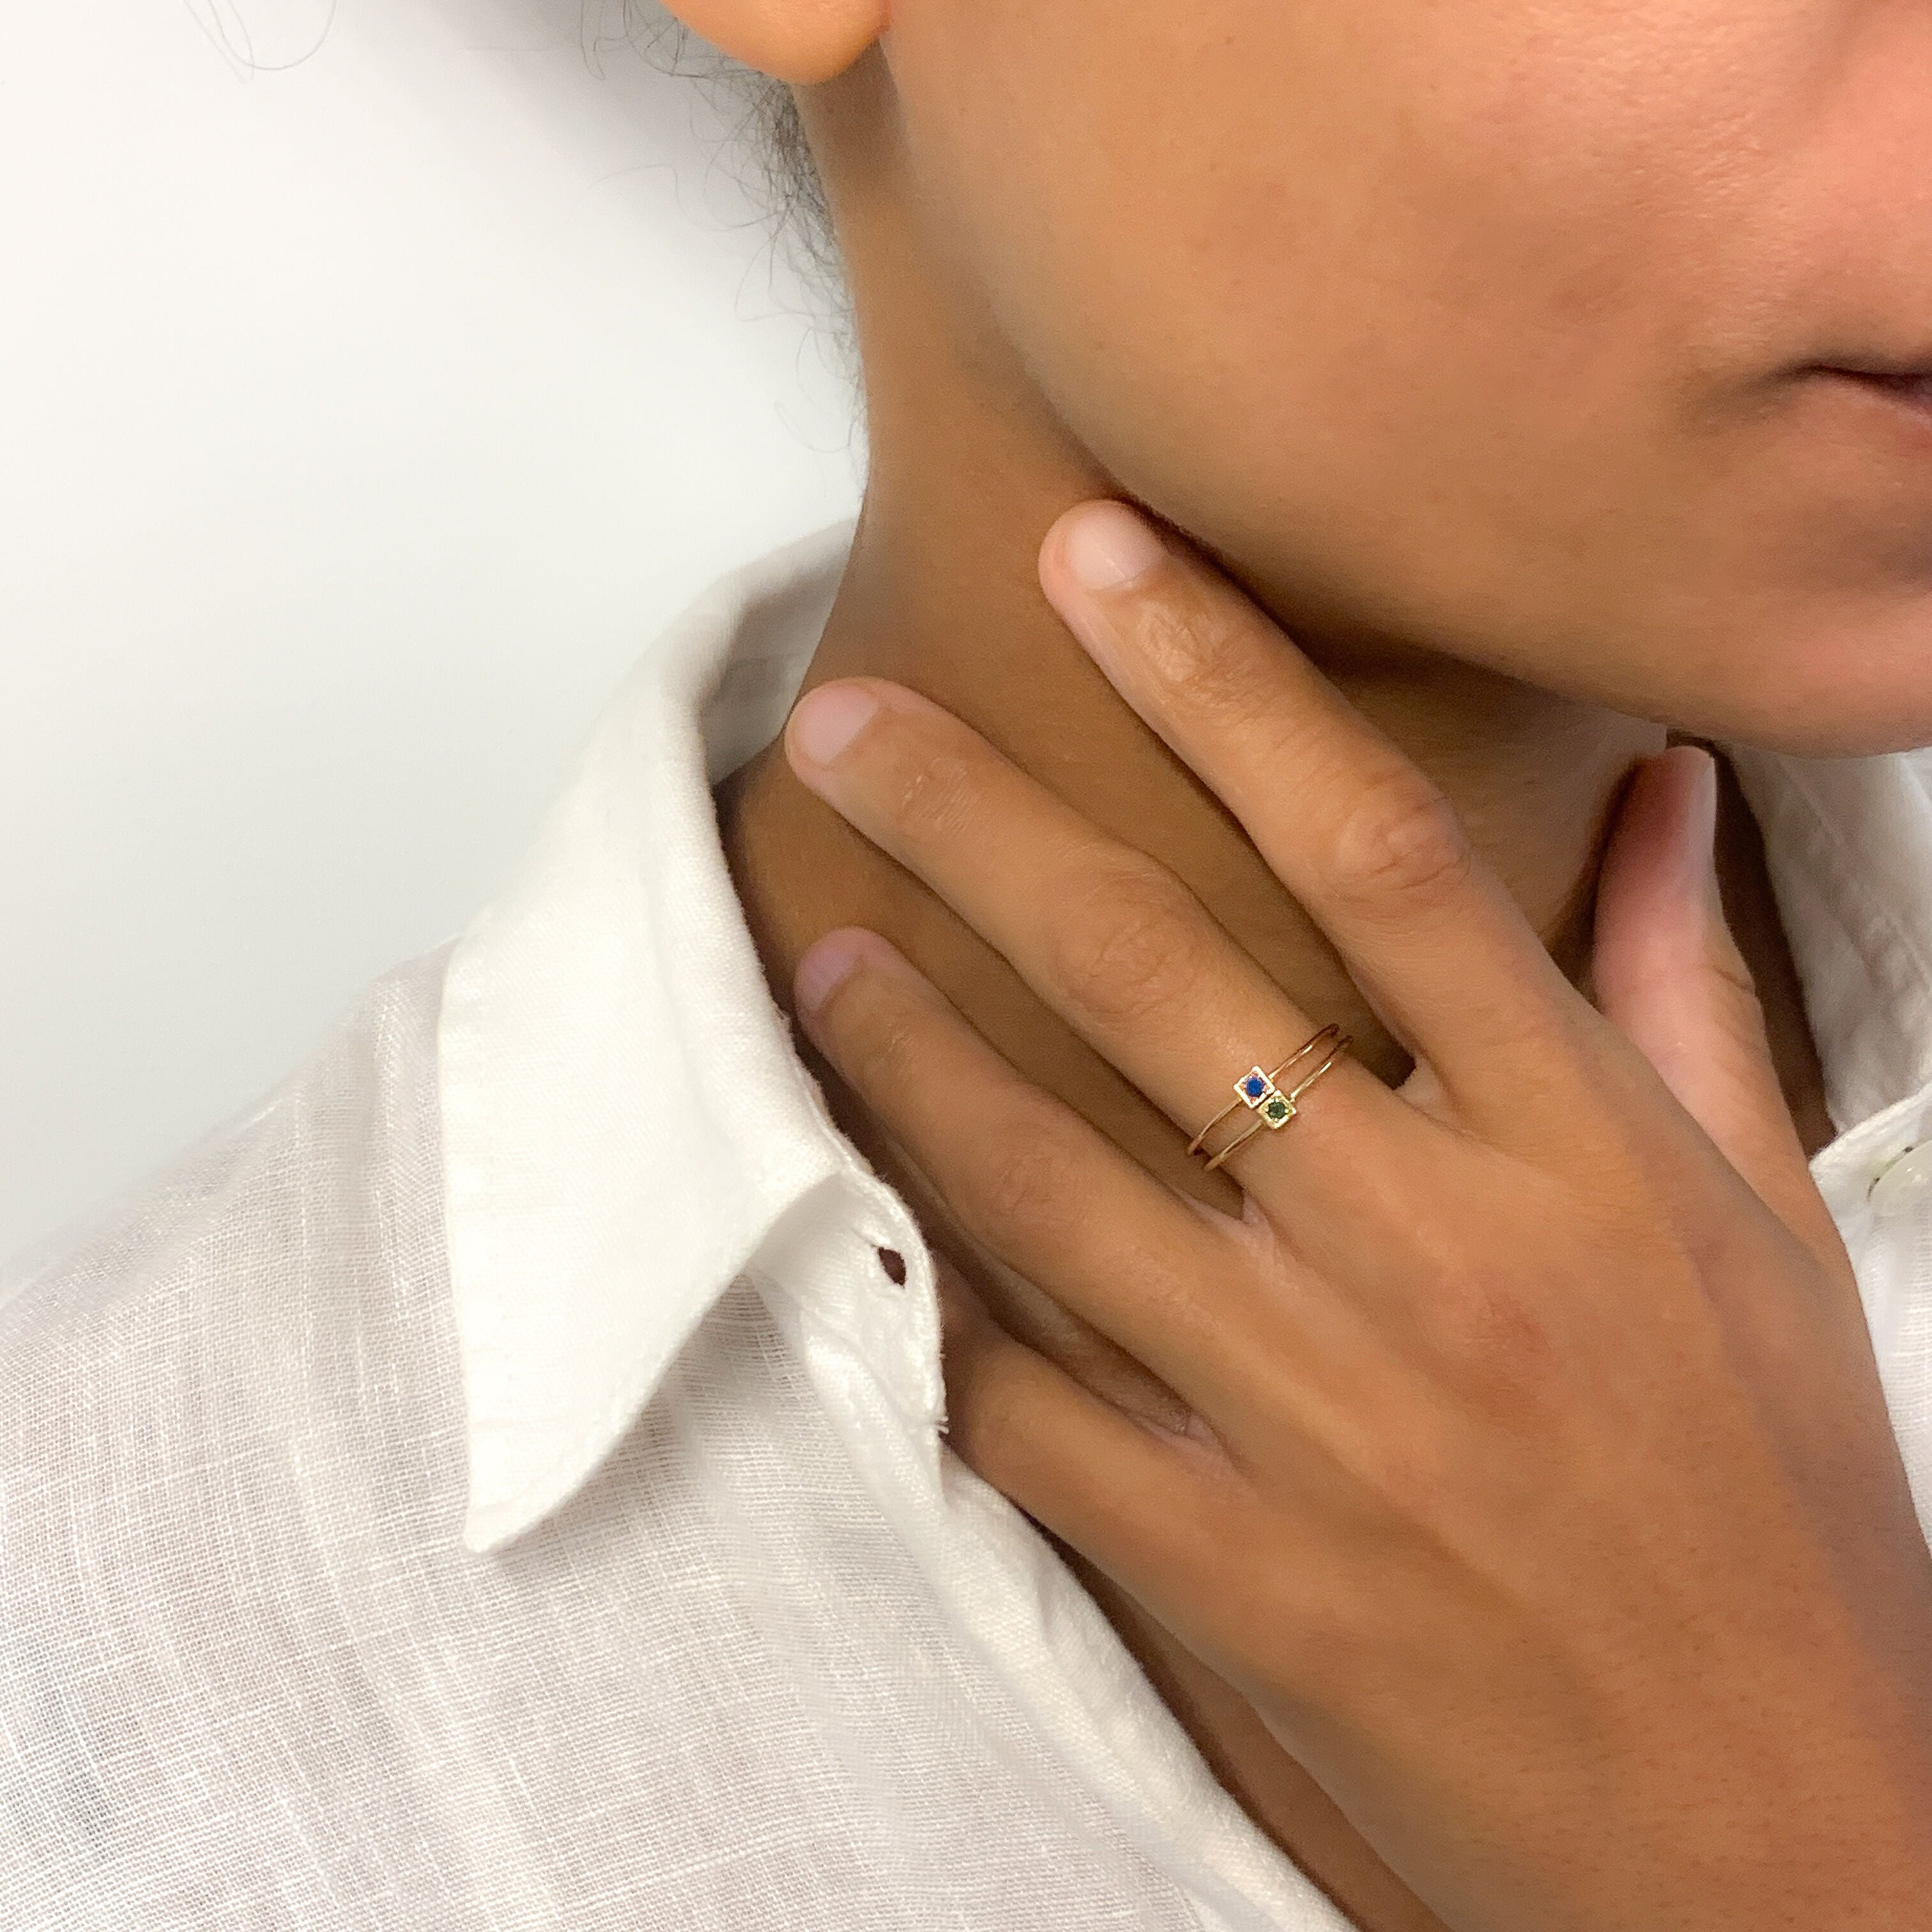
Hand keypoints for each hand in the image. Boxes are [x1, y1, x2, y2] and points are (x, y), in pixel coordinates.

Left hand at [778, 499, 1931, 1931]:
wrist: (1778, 1833)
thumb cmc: (1786, 1513)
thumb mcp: (1767, 1234)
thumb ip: (1689, 998)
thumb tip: (1664, 797)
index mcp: (1575, 1150)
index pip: (1376, 844)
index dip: (1220, 678)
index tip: (1098, 563)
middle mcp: (1429, 1252)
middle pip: (1163, 973)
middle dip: (982, 823)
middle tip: (848, 721)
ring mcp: (1317, 1413)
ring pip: (1052, 1179)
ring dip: (911, 1047)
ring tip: (816, 940)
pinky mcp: (1236, 1567)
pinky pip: (1035, 1414)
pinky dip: (944, 1320)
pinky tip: (865, 1228)